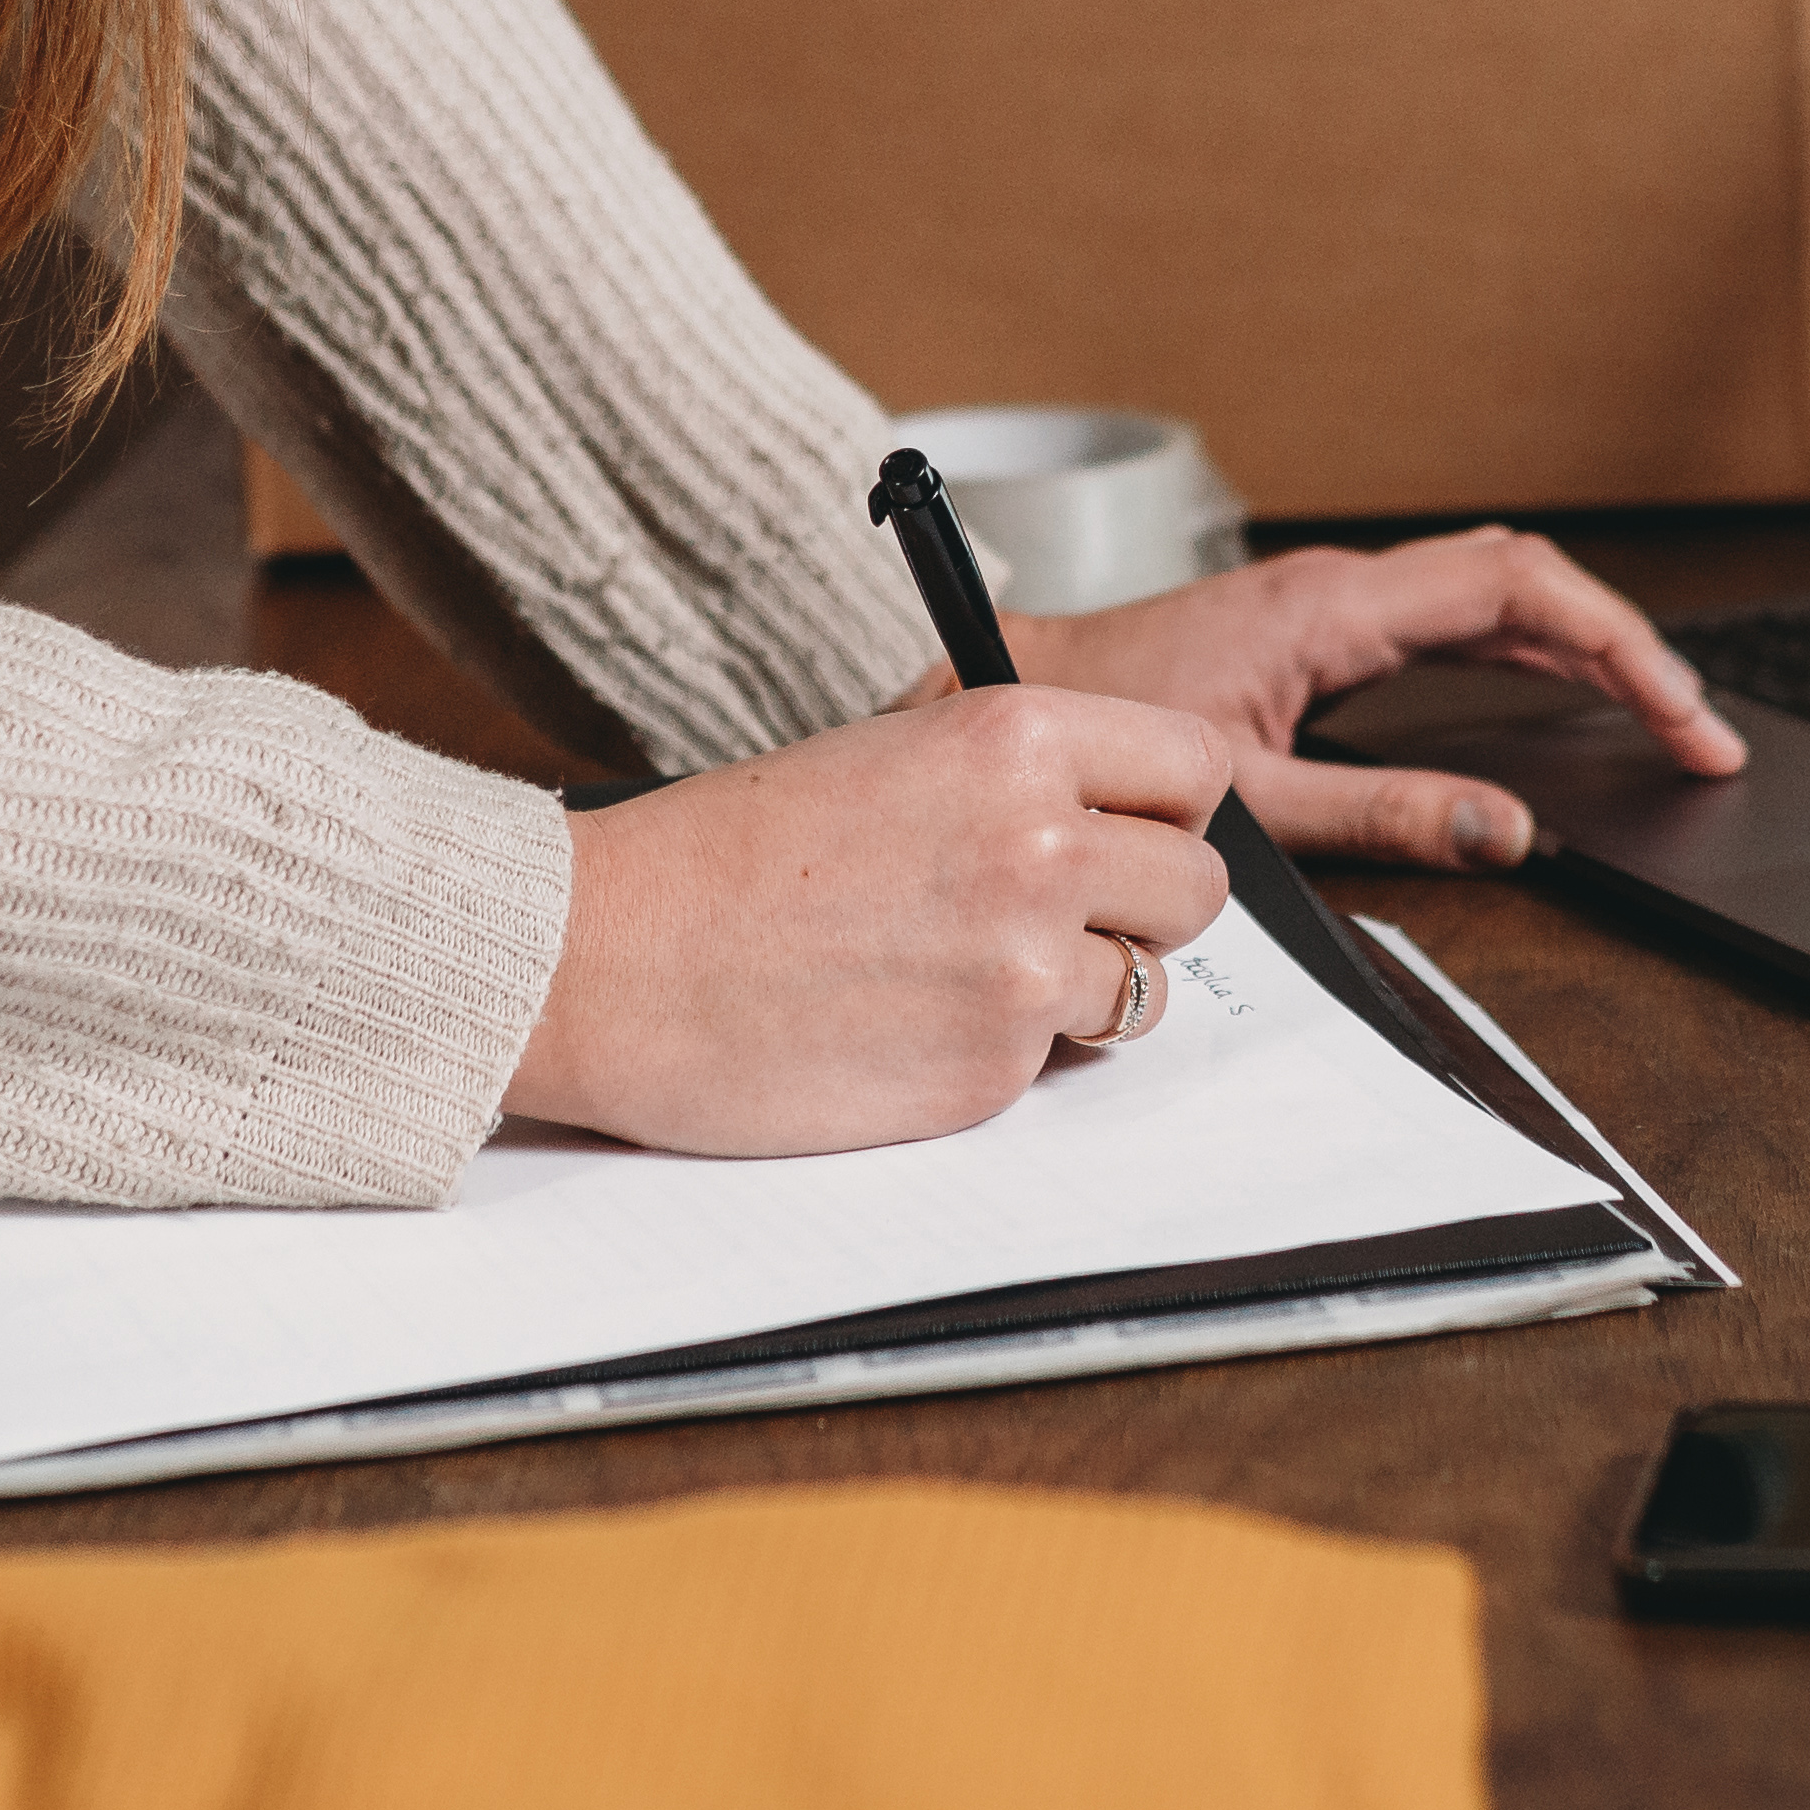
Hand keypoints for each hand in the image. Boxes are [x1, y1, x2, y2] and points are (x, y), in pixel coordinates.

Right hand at [501, 683, 1238, 1154]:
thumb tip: (1117, 819)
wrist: (610, 958)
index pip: (1199, 767)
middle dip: (1144, 905)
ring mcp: (1024, 968)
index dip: (1169, 807)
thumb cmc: (725, 854)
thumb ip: (1018, 777)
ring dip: (1085, 985)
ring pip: (1146, 985)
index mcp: (1017, 738)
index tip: (1134, 828)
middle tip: (1063, 912)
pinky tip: (915, 1020)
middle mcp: (1042, 846)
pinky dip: (1008, 1049)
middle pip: (1198, 886)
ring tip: (973, 968)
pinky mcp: (992, 1071)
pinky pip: (1058, 1060)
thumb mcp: (893, 751)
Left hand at [1002, 530, 1737, 871]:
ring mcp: (1333, 605)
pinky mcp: (1319, 631)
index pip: (1519, 592)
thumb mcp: (1255, 796)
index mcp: (1333, 607)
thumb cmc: (1104, 731)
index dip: (1617, 647)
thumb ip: (1384, 815)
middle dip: (1624, 651)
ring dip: (1582, 652)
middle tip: (1699, 735)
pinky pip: (1451, 624)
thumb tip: (1506, 831)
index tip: (1679, 716)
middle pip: (1526, 586)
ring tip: (1662, 720)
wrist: (1004, 689)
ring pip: (1494, 599)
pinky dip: (1525, 658)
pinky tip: (1563, 701)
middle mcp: (1342, 589)